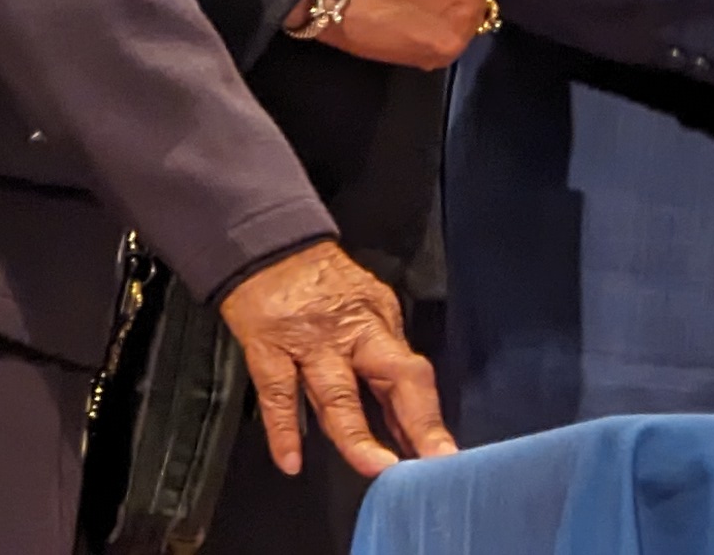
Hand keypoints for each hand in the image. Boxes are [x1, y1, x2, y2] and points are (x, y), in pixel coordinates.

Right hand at [217, 240, 453, 478]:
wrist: (271, 247)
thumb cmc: (323, 279)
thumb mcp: (369, 301)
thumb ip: (383, 346)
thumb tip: (404, 397)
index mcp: (378, 325)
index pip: (412, 375)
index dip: (429, 416)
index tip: (445, 454)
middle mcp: (350, 336)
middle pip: (390, 380)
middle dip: (413, 424)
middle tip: (429, 463)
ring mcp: (310, 344)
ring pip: (337, 395)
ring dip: (356, 435)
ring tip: (374, 468)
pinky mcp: (268, 349)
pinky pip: (278, 394)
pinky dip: (283, 430)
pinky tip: (291, 461)